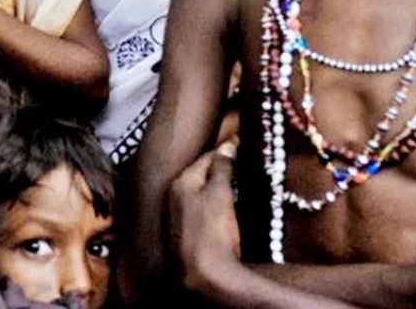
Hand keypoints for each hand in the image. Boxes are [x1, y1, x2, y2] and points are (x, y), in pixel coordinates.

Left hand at [168, 142, 241, 296]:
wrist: (203, 274)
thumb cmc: (212, 231)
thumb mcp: (220, 194)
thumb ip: (222, 168)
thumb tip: (227, 145)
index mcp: (182, 181)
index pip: (206, 157)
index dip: (225, 149)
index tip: (241, 141)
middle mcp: (174, 195)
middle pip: (200, 173)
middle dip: (219, 166)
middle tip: (241, 159)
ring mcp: (177, 215)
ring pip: (199, 191)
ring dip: (215, 184)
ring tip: (237, 180)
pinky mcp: (183, 232)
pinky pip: (200, 208)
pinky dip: (212, 202)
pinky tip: (224, 208)